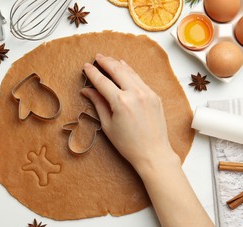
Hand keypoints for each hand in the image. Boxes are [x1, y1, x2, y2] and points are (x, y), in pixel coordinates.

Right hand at [82, 54, 177, 170]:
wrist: (153, 153)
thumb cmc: (128, 144)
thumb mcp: (108, 125)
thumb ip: (98, 104)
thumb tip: (87, 90)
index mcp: (121, 102)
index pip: (102, 82)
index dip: (93, 73)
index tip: (86, 67)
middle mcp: (135, 93)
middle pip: (117, 70)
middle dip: (106, 62)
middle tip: (97, 57)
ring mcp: (147, 93)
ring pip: (130, 72)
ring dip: (118, 64)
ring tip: (109, 60)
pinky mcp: (155, 96)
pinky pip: (140, 79)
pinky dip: (131, 72)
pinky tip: (125, 69)